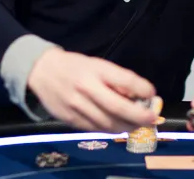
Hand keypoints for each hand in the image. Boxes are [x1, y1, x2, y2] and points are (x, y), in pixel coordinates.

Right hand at [27, 48, 157, 133]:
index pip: (125, 81)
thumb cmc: (74, 66)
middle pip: (118, 108)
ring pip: (108, 124)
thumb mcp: (95, 64)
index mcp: (95, 69)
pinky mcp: (71, 120)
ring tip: (136, 125)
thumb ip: (115, 80)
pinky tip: (116, 126)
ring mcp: (77, 106)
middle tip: (152, 119)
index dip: (142, 89)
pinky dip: (110, 129)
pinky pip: (96, 129)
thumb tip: (138, 97)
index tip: (152, 94)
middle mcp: (86, 88)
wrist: (41, 71)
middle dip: (139, 116)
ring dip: (127, 127)